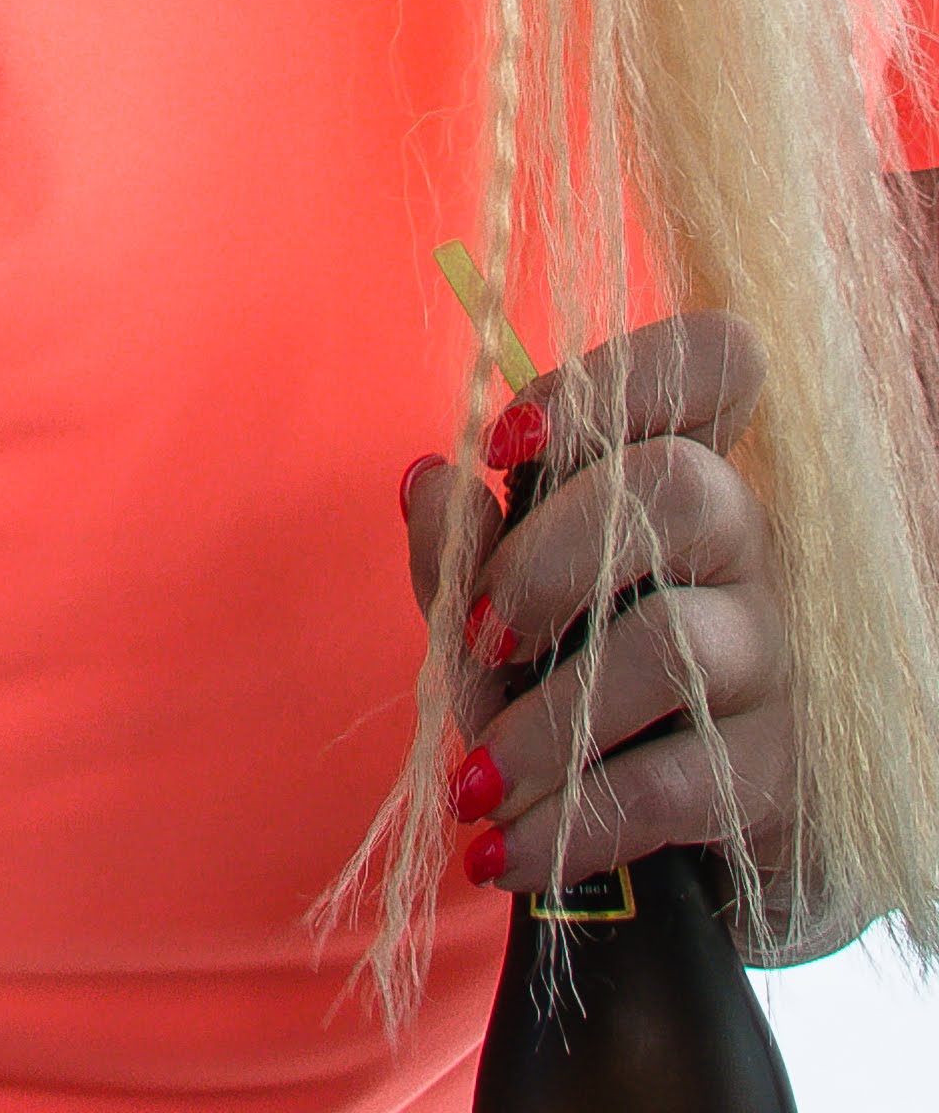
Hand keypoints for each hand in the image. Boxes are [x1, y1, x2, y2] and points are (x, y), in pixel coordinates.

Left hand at [401, 312, 797, 911]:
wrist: (677, 850)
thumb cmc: (572, 679)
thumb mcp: (495, 606)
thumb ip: (458, 543)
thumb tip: (432, 479)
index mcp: (678, 468)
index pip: (716, 360)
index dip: (618, 376)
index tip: (505, 441)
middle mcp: (746, 542)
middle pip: (685, 487)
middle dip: (549, 558)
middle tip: (478, 636)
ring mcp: (773, 656)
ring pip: (676, 641)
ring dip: (544, 719)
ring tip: (473, 780)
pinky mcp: (778, 774)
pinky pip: (680, 780)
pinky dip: (575, 820)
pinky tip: (508, 847)